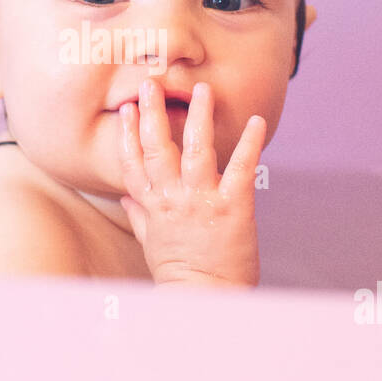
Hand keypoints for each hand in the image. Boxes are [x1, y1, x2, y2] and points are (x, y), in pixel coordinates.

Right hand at [117, 78, 266, 287]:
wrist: (205, 298)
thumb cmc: (180, 273)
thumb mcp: (152, 243)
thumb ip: (139, 215)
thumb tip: (125, 197)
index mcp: (153, 206)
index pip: (133, 163)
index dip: (128, 135)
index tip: (126, 109)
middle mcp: (173, 199)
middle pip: (158, 149)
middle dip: (153, 114)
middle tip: (150, 82)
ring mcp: (202, 201)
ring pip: (197, 150)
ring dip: (199, 118)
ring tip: (201, 91)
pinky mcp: (233, 207)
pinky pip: (242, 168)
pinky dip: (251, 143)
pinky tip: (257, 120)